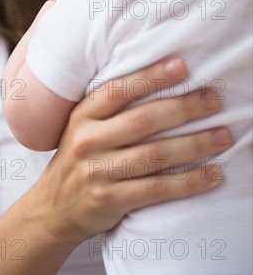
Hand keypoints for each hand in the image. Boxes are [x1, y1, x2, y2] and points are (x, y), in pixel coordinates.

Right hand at [32, 58, 231, 244]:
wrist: (53, 207)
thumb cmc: (79, 158)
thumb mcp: (82, 126)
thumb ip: (111, 108)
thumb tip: (162, 81)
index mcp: (82, 115)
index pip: (118, 90)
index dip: (150, 76)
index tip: (181, 67)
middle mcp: (87, 140)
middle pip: (143, 121)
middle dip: (183, 108)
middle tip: (214, 101)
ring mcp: (97, 172)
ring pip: (155, 155)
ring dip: (194, 145)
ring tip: (223, 137)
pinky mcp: (109, 200)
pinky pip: (157, 189)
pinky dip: (189, 182)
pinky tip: (211, 175)